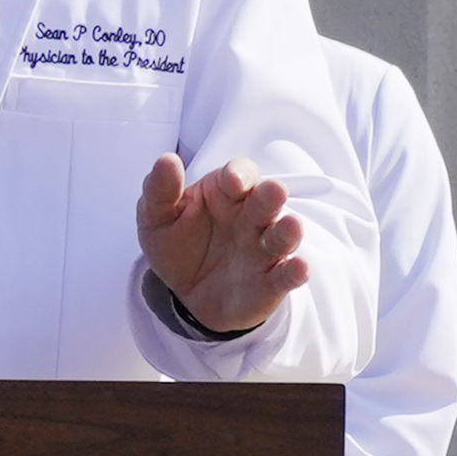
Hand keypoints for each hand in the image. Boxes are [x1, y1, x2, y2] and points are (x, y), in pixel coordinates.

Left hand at [137, 155, 307, 334]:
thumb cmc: (177, 244)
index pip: (240, 173)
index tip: (233, 181)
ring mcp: (263, 249)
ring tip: (291, 226)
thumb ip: (160, 190)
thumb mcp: (157, 218)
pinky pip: (286, 275)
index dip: (239, 174)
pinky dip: (296, 271)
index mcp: (225, 192)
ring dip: (289, 230)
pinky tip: (299, 267)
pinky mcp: (271, 282)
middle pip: (267, 200)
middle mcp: (251, 217)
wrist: (185, 295)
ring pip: (282, 235)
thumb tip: (167, 160)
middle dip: (271, 195)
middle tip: (274, 192)